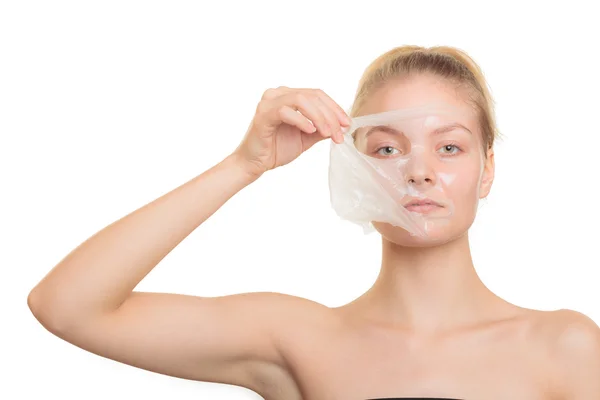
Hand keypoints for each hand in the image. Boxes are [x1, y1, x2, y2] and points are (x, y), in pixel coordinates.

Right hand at [232, 86, 350, 177]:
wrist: (254, 164)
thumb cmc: (276, 149)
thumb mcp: (306, 138)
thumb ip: (322, 128)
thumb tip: (341, 125)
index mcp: (288, 95)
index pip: (317, 94)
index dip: (335, 108)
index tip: (347, 125)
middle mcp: (278, 94)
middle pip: (313, 96)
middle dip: (330, 115)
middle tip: (339, 133)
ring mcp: (269, 102)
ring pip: (302, 100)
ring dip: (319, 117)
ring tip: (327, 133)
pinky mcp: (263, 114)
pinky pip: (285, 111)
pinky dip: (301, 120)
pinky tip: (310, 131)